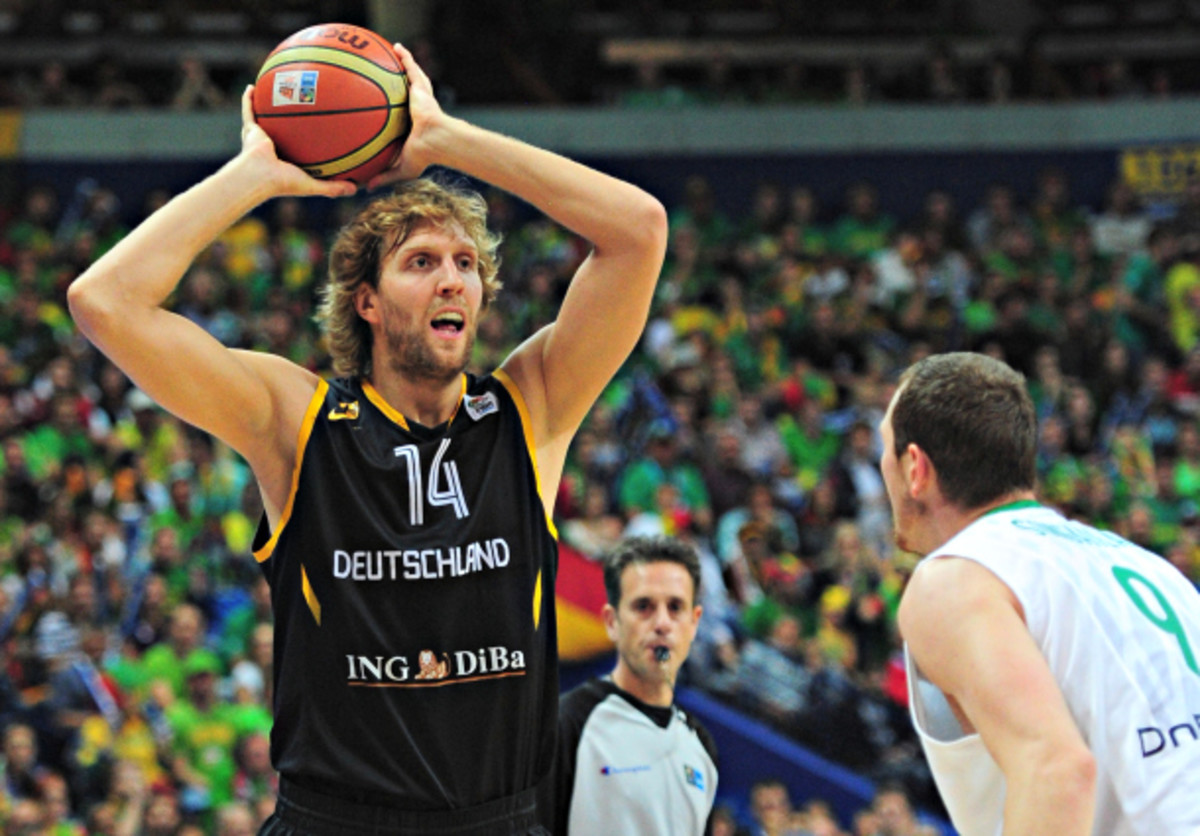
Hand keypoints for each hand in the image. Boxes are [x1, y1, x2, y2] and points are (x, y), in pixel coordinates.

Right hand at [238, 87, 357, 198]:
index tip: (314, 130)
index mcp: (284, 160)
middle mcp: (270, 148)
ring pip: (262, 117)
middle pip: (279, 130)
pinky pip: (248, 110)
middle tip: (296, 106)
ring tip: (274, 92)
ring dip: (266, 106)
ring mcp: (258, 137)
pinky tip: (252, 86)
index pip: (295, 149)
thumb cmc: (284, 183)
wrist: (260, 176)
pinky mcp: (250, 129)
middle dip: (286, 121)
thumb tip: (357, 189)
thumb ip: (333, 187)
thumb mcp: (313, 185)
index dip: (302, 141)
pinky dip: (248, 99)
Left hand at [368, 42, 446, 190]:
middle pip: (404, 92)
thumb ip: (384, 175)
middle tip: (384, 74)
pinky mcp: (422, 88)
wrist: (437, 141)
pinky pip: (412, 68)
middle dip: (396, 82)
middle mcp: (415, 109)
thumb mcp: (401, 168)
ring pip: (410, 77)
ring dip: (402, 64)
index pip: (399, 116)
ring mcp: (419, 97)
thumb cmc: (424, 156)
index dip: (391, 110)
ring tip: (392, 52)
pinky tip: (396, 46)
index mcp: (410, 125)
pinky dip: (405, 57)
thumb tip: (366, 188)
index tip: (381, 107)